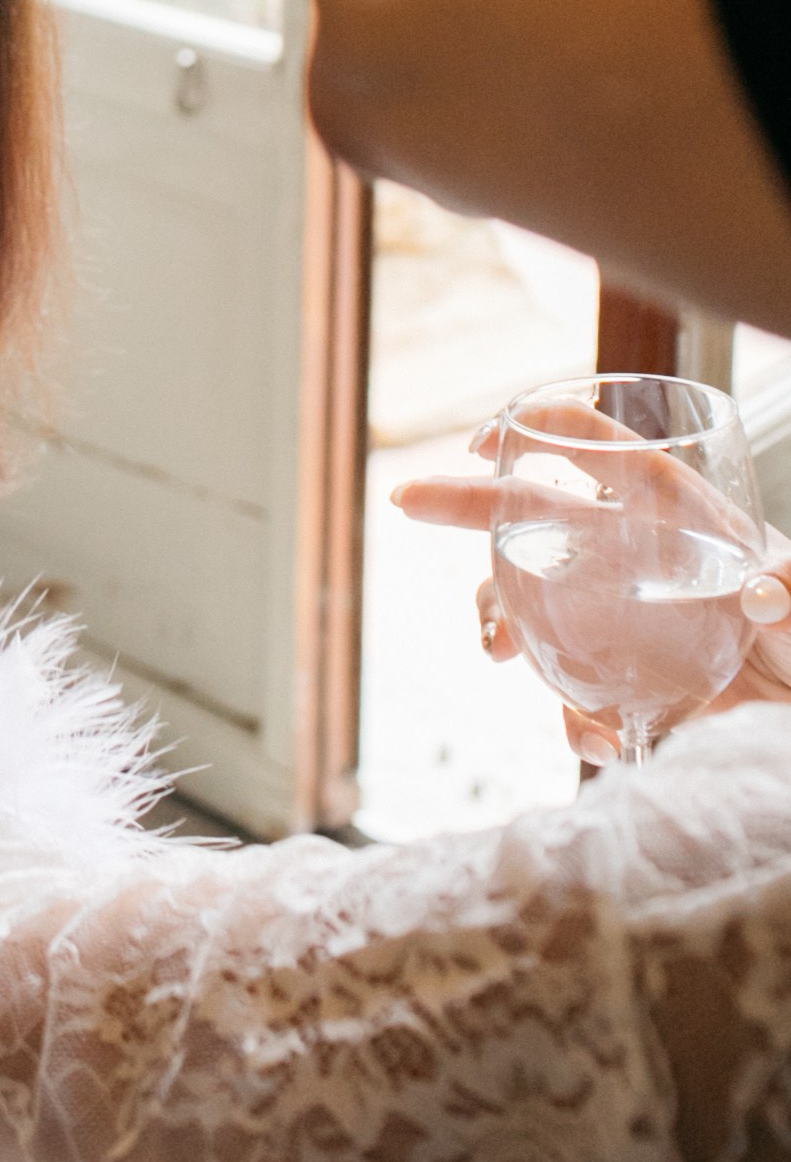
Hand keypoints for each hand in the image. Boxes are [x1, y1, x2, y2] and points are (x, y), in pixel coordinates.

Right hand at [393, 426, 790, 761]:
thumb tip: (761, 590)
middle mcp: (628, 554)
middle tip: (406, 500)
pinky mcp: (621, 682)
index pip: (596, 443)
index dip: (538, 425)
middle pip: (532, 510)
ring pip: (526, 599)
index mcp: (671, 511)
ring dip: (495, 617)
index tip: (484, 441)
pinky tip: (592, 736)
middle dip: (464, 503)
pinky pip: (573, 697)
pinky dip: (571, 720)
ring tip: (496, 649)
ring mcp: (614, 618)